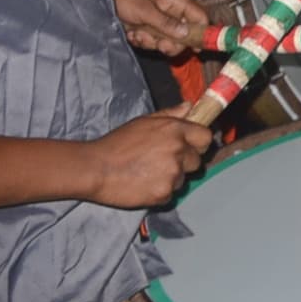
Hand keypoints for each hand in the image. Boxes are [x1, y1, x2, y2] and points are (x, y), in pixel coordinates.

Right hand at [86, 109, 214, 208]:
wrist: (94, 169)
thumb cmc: (116, 143)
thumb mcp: (143, 121)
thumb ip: (170, 114)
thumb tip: (189, 107)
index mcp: (175, 130)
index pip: (206, 138)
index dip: (198, 143)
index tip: (190, 147)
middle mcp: (178, 150)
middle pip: (197, 161)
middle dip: (185, 163)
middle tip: (162, 162)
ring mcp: (172, 173)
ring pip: (183, 179)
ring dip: (171, 178)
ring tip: (148, 173)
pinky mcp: (163, 193)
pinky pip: (170, 194)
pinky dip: (160, 192)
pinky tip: (143, 185)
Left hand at [101, 0, 203, 54]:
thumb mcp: (145, 10)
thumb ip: (166, 23)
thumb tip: (186, 34)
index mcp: (178, 0)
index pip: (201, 17)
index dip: (202, 33)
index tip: (195, 48)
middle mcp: (173, 10)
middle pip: (186, 34)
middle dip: (170, 42)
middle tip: (158, 44)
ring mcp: (161, 19)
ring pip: (168, 40)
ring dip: (152, 41)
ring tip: (138, 33)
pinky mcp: (150, 26)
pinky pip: (154, 40)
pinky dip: (143, 40)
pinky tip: (133, 32)